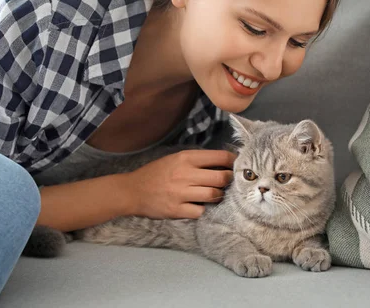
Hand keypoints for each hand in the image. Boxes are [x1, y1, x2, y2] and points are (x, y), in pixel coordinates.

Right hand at [116, 149, 235, 218]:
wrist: (132, 191)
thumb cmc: (156, 173)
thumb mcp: (175, 158)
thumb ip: (197, 160)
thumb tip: (224, 162)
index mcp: (186, 158)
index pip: (220, 157)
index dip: (233, 161)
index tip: (237, 165)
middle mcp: (185, 174)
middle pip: (222, 178)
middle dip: (229, 181)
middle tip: (228, 182)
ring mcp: (181, 193)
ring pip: (214, 195)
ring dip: (218, 195)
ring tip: (215, 194)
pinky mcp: (177, 210)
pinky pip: (201, 211)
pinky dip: (204, 209)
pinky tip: (200, 205)